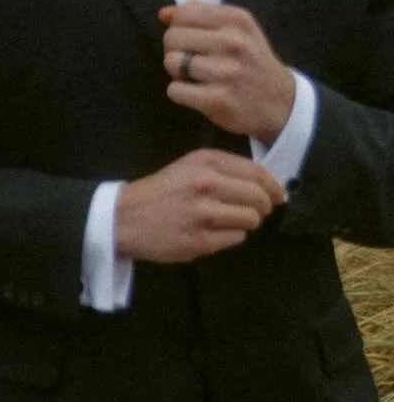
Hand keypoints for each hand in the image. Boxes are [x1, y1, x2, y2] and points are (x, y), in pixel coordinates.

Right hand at [115, 148, 285, 263]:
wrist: (125, 217)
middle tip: (257, 212)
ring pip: (251, 219)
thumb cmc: (162, 191)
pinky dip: (231, 237)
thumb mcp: (189, 167)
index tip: (277, 195)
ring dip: (247, 223)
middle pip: (259, 197)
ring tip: (230, 222)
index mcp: (205, 162)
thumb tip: (266, 184)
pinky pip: (236, 238)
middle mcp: (206, 184)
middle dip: (264, 207)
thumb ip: (224, 170)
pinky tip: (214, 233)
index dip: (273, 186)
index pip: (257, 172)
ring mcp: (203, 213)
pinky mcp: (200, 239)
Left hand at [160, 1, 294, 143]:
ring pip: (171, 62)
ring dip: (177, 72)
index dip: (179, 27)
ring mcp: (225, 72)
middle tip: (192, 61)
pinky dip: (181, 93)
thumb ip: (200, 15)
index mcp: (237, 19)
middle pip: (172, 37)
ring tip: (197, 76)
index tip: (192, 40)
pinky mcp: (216, 100)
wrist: (280, 103)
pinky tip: (199, 93)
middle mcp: (233, 42)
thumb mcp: (237, 30)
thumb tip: (163, 14)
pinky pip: (174, 90)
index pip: (183, 13)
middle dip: (175, 50)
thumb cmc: (250, 62)